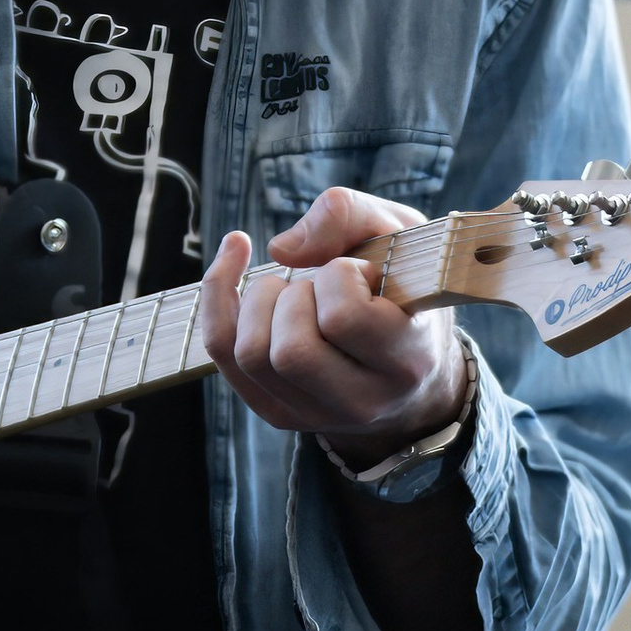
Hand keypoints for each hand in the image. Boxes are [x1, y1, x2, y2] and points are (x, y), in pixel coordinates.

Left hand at [197, 188, 469, 460]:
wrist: (411, 366)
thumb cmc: (405, 290)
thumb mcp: (401, 235)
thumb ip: (351, 216)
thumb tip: (281, 249)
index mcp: (406, 361)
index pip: (344, 318)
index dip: (340, 276)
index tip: (363, 271)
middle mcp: (361, 402)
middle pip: (290, 351)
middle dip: (294, 295)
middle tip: (324, 284)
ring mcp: (313, 414)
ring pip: (250, 354)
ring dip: (262, 301)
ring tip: (296, 290)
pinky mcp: (276, 410)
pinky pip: (221, 351)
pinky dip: (219, 296)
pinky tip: (235, 257)